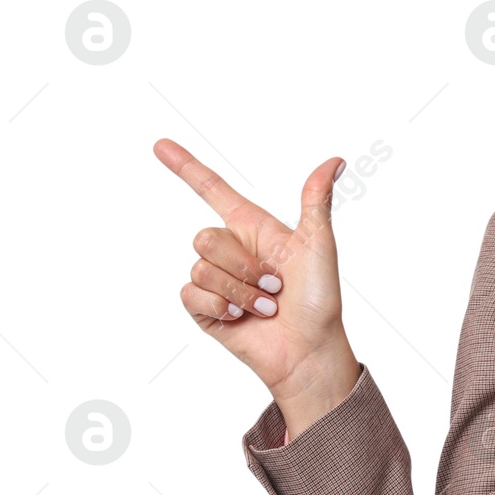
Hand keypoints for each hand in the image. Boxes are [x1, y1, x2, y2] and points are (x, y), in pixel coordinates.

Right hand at [153, 138, 356, 408]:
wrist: (308, 349)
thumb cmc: (319, 299)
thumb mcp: (319, 245)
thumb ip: (315, 201)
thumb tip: (334, 161)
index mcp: (255, 229)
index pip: (212, 190)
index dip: (186, 167)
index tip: (160, 145)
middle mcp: (232, 251)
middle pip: (205, 236)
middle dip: (242, 263)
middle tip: (274, 284)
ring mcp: (217, 280)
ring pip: (201, 267)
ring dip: (239, 290)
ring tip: (266, 305)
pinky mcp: (205, 308)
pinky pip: (192, 293)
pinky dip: (222, 306)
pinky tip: (243, 318)